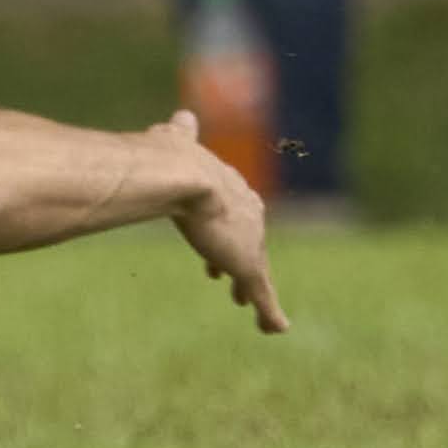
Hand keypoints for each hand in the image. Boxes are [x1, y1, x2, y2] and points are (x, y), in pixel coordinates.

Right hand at [156, 115, 288, 333]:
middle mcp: (247, 213)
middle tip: (224, 274)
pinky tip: (276, 328)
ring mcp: (249, 241)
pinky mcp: (248, 267)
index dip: (224, 225)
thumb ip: (180, 135)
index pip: (234, 209)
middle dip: (237, 254)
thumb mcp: (175, 143)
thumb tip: (182, 118)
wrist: (183, 176)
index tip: (215, 237)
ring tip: (239, 301)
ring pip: (256, 271)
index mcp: (232, 187)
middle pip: (248, 239)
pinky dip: (270, 313)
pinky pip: (262, 296)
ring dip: (248, 287)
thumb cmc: (171, 159)